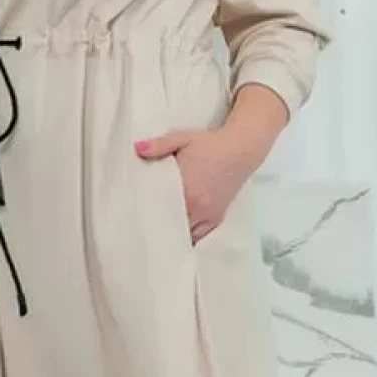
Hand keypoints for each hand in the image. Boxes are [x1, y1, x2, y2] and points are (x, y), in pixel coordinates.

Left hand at [133, 126, 255, 241]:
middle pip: (171, 226)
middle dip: (158, 227)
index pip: (160, 209)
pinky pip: (200, 236)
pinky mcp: (217, 217)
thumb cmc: (210, 143)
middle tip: (142, 228)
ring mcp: (208, 214)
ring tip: (158, 235)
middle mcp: (197, 206)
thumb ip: (159, 145)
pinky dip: (189, 238)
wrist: (241, 148)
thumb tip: (137, 148)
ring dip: (173, 234)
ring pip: (185, 235)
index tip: (134, 217)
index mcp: (185, 188)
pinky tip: (178, 238)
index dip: (147, 215)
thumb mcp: (182, 138)